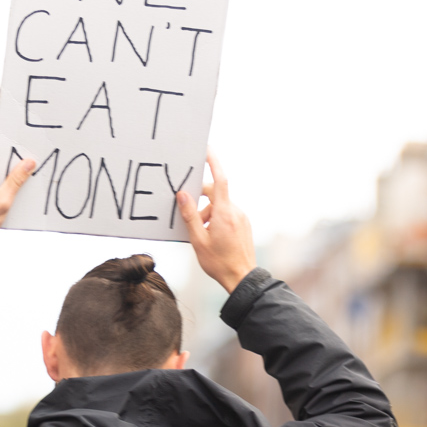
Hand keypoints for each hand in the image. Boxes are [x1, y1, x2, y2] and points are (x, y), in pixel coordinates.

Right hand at [176, 153, 256, 291]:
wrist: (242, 278)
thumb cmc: (219, 262)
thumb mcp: (198, 240)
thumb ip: (190, 215)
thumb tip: (182, 194)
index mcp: (224, 213)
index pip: (219, 180)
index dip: (213, 162)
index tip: (207, 149)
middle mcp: (235, 212)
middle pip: (215, 194)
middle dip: (201, 201)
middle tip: (191, 219)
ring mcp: (241, 218)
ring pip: (220, 207)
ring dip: (208, 215)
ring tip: (202, 236)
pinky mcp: (243, 225)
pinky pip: (227, 215)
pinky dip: (216, 220)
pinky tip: (212, 238)